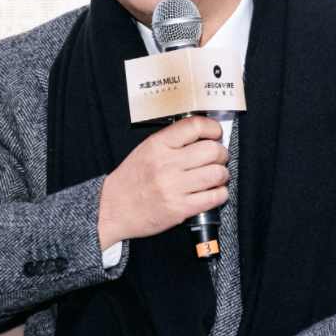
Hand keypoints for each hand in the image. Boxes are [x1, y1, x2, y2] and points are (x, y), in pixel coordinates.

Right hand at [98, 116, 229, 249]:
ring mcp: (174, 187)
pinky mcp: (180, 209)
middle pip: (212, 150)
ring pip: (217, 174)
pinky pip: (214, 197)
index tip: (216, 134)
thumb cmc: (131, 179)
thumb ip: (172, 141)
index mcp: (158, 145)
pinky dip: (220, 193)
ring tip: (216, 176)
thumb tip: (204, 135)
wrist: (112, 209)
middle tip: (218, 158)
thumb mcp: (146, 150)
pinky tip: (213, 192)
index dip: (213, 128)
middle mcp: (167, 164)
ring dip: (222, 174)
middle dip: (221, 154)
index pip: (195, 126)